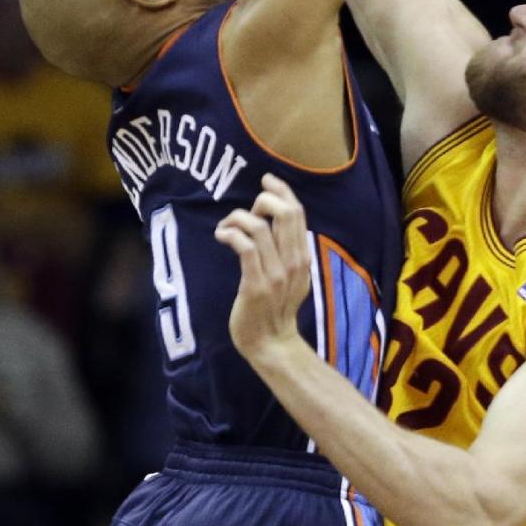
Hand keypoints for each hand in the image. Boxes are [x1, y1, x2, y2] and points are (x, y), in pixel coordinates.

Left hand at [215, 173, 311, 363]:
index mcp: (303, 256)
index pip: (297, 212)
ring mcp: (276, 274)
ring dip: (238, 217)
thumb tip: (278, 219)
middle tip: (248, 209)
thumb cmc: (277, 308)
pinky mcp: (256, 286)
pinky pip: (245, 247)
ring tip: (227, 226)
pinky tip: (222, 236)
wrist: (272, 344)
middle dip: (264, 198)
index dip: (282, 190)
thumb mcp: (294, 276)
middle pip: (285, 213)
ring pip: (260, 227)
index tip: (267, 180)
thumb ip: (290, 250)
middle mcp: (294, 262)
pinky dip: (231, 233)